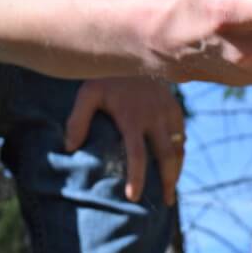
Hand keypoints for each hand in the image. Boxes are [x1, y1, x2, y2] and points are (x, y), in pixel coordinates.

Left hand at [64, 77, 185, 204]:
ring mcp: (168, 112)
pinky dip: (179, 151)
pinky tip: (174, 164)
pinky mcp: (175, 107)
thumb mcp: (87, 94)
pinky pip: (182, 134)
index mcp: (133, 117)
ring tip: (170, 189)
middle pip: (167, 156)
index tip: (134, 198)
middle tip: (165, 202)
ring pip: (178, 147)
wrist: (134, 50)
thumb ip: (77, 120)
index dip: (137, 177)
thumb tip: (70, 147)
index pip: (137, 154)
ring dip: (177, 170)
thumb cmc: (106, 77)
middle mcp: (155, 117)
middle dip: (168, 181)